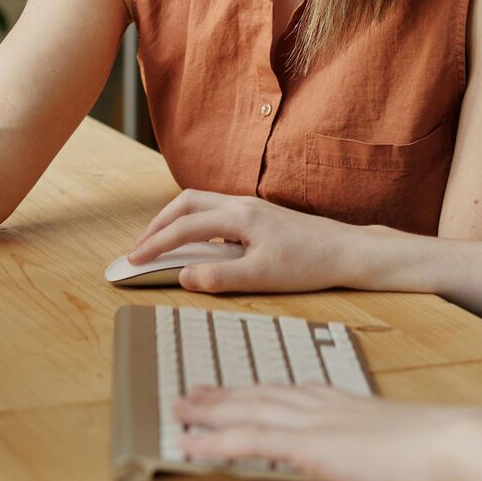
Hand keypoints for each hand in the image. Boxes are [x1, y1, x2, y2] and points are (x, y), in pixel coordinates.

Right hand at [125, 191, 371, 293]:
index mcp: (239, 217)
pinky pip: (215, 209)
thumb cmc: (309, 264)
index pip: (184, 227)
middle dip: (158, 224)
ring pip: (201, 202)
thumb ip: (220, 277)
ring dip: (175, 219)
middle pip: (186, 202)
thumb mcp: (263, 278)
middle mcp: (242, 204)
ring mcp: (251, 206)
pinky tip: (198, 242)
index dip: (155, 243)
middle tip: (140, 248)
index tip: (134, 259)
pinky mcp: (260, 214)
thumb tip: (183, 276)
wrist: (347, 251)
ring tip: (161, 242)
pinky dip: (195, 220)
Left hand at [177, 385, 477, 480]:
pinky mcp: (310, 446)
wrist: (456, 444)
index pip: (293, 392)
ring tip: (179, 410)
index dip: (260, 391)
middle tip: (192, 392)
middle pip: (262, 395)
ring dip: (209, 412)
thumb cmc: (444, 453)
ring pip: (247, 412)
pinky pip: (249, 441)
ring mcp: (315, 424)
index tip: (240, 389)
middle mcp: (325, 407)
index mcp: (348, 404)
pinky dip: (214, 442)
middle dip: (225, 395)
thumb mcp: (409, 445)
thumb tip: (393, 458)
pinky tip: (190, 445)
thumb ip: (389, 446)